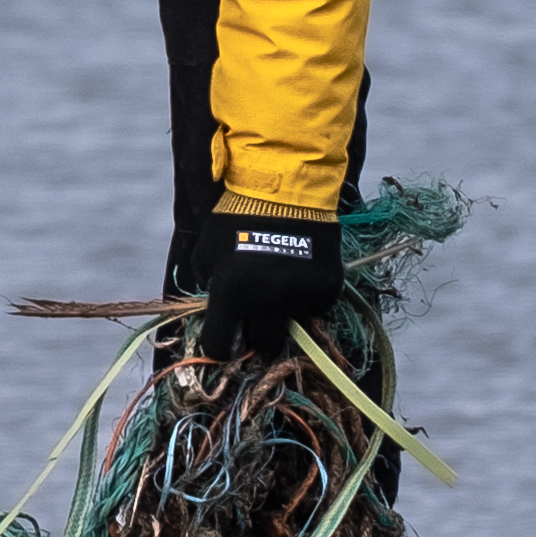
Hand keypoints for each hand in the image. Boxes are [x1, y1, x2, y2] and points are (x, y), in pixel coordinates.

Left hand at [193, 207, 341, 359]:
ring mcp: (301, 295)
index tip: (228, 342)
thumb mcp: (207, 249)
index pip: (219, 347)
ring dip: (288, 314)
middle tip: (260, 316)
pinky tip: (303, 275)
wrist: (285, 188)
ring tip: (283, 289)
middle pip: (265, 344)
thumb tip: (214, 305)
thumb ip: (207, 282)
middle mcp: (267, 301)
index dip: (222, 348)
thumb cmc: (237, 217)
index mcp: (232, 293)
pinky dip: (311, 298)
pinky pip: (319, 307)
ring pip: (296, 326)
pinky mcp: (328, 287)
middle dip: (260, 334)